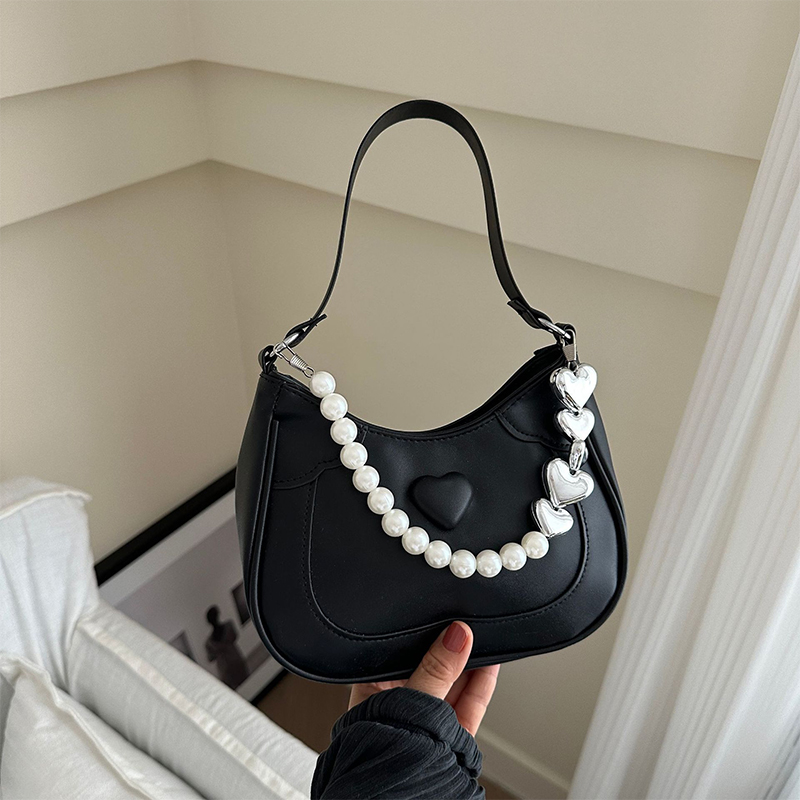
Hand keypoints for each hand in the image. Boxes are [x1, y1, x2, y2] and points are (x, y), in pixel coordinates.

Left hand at [348, 622, 498, 735]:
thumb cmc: (379, 761)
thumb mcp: (410, 702)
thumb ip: (436, 669)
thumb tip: (456, 636)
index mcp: (374, 691)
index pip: (403, 652)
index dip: (425, 634)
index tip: (447, 617)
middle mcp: (400, 706)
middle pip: (431, 667)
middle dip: (451, 647)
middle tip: (468, 622)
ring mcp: (426, 723)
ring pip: (453, 684)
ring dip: (469, 662)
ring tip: (483, 636)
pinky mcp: (450, 738)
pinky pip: (467, 704)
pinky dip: (481, 684)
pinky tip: (490, 663)